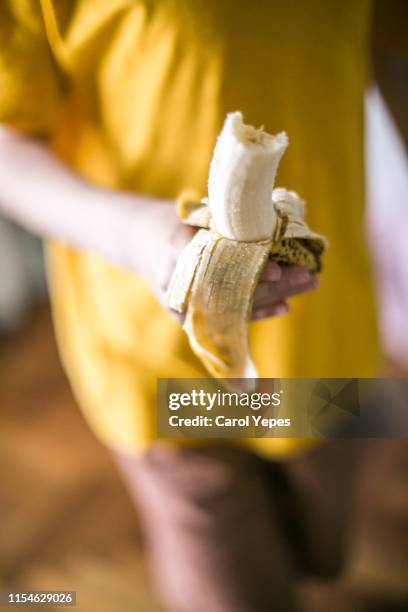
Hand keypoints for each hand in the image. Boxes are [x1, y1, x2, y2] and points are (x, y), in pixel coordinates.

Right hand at [142, 204, 318, 321]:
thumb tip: (276, 215)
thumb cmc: (172, 221)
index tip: (279, 269)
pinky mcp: (194, 314)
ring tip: (308, 284)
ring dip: (276, 297)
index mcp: (179, 253)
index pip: (221, 268)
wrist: (140, 241)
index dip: (252, 271)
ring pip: (237, 305)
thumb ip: (224, 221)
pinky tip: (284, 307)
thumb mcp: (193, 215)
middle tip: (307, 275)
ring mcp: (188, 303)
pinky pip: (230, 316)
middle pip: (235, 290)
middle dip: (275, 285)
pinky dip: (258, 311)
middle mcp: (183, 284)